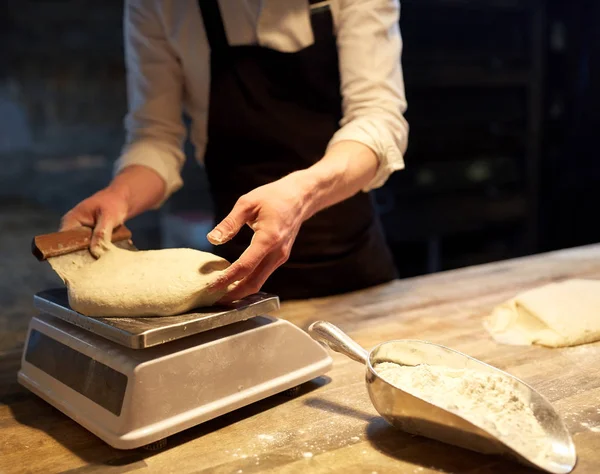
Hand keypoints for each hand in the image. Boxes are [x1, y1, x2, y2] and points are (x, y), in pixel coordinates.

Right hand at [60, 165, 165, 256]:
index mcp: (71, 220)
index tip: (81, 264)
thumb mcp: (109, 217)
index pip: (63, 241)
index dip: (70, 253)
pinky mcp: (90, 237)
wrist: (123, 200)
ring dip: (93, 256)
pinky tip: (108, 258)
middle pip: (72, 248)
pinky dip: (99, 252)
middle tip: (95, 266)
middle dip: (84, 257)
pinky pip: (91, 248)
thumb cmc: (114, 204)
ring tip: (102, 264)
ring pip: (83, 250)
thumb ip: (101, 233)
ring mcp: (81, 233)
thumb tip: (95, 251)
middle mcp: (73, 228)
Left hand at [207, 174, 311, 301]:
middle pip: (253, 283)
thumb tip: (212, 239)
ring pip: (259, 282)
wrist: (299, 198)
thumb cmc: (273, 197)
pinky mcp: (280, 257)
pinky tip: (234, 281)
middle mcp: (277, 253)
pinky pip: (263, 275)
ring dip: (240, 291)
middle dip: (233, 295)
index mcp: (268, 239)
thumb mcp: (247, 203)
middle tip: (213, 300)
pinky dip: (248, 281)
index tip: (210, 287)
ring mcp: (280, 257)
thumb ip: (229, 223)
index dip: (226, 280)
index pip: (245, 267)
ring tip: (220, 294)